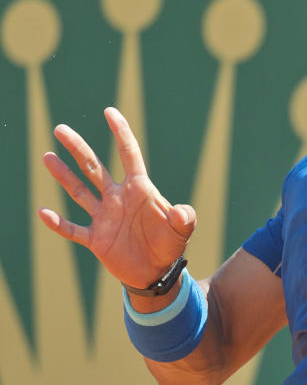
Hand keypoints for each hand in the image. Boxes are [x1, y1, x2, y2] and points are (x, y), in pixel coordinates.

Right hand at [38, 107, 195, 288]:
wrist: (157, 272)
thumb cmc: (171, 245)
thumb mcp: (182, 230)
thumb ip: (184, 218)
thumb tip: (181, 213)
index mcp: (140, 189)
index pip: (129, 154)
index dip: (121, 133)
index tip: (109, 112)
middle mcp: (118, 198)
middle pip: (95, 167)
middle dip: (79, 148)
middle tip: (60, 129)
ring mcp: (105, 217)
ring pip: (79, 191)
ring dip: (63, 176)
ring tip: (47, 157)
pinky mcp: (96, 239)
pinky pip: (73, 229)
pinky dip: (58, 223)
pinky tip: (43, 212)